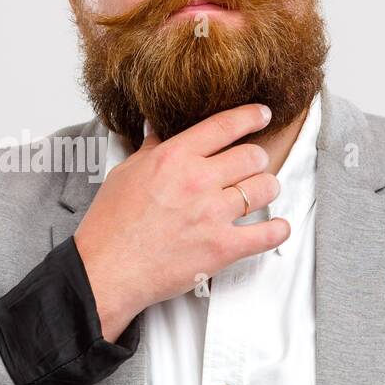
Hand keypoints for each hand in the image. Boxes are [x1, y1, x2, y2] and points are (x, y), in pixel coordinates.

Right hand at [74, 103, 288, 341]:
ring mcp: (213, 214)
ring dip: (266, 189)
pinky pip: (267, 234)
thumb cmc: (110, 225)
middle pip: (252, 155)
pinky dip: (277, 230)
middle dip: (256, 159)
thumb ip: (149, 150)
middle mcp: (198, 180)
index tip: (261, 114)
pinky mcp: (223, 248)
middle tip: (252, 166)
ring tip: (260, 194)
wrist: (107, 270)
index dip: (250, 116)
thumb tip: (155, 129)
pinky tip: (276, 226)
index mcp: (174, 157)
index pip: (225, 125)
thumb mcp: (125, 174)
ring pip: (265, 188)